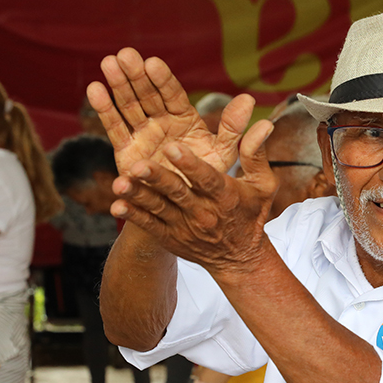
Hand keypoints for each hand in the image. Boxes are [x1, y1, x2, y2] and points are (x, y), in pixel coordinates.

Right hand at [87, 47, 258, 177]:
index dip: (163, 80)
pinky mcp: (125, 151)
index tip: (153, 63)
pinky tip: (95, 89)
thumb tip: (249, 99)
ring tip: (109, 63)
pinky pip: (115, 128)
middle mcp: (162, 122)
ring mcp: (143, 135)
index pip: (173, 94)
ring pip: (129, 106)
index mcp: (185, 119)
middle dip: (136, 75)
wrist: (185, 212)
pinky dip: (105, 109)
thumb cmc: (206, 180)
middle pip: (148, 95)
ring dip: (118, 85)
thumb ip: (232, 128)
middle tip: (125, 54)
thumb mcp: (222, 154)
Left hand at [111, 118, 277, 276]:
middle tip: (138, 164)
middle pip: (178, 193)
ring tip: (119, 183)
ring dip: (139, 196)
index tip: (173, 147)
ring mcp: (184, 227)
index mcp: (226, 196)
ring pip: (159, 208)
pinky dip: (133, 216)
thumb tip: (265, 123)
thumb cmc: (251, 213)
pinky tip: (116, 205)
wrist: (239, 259)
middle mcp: (204, 213)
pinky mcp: (170, 238)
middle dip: (158, 178)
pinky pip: (150, 226)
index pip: (207, 179)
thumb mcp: (262, 185)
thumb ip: (256, 153)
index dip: (190, 165)